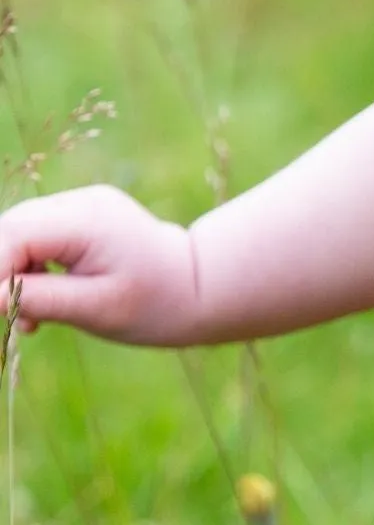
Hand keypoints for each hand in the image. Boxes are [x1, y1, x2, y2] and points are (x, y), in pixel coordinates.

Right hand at [0, 185, 199, 344]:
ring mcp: (79, 206)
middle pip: (8, 232)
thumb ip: (38, 299)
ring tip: (31, 322)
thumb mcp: (97, 309)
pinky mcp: (80, 219)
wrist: (203, 287)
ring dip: (12, 277)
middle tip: (10, 320)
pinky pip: (36, 240)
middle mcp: (79, 203)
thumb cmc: (159, 303)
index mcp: (86, 220)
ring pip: (17, 237)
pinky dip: (30, 273)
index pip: (12, 236)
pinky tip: (41, 309)